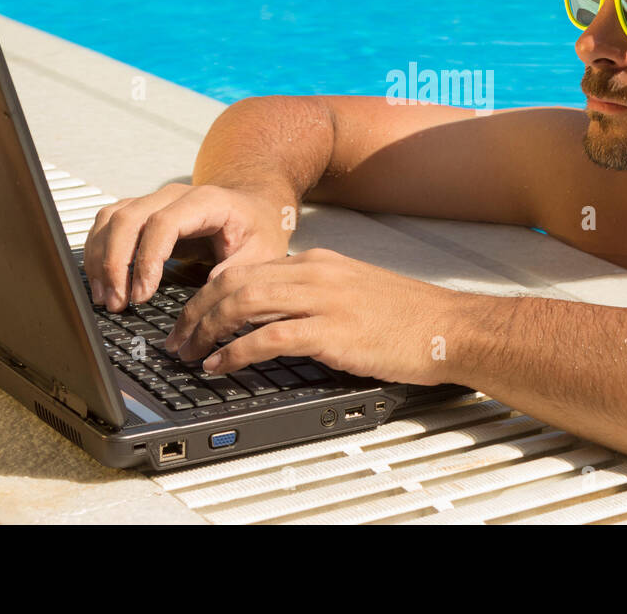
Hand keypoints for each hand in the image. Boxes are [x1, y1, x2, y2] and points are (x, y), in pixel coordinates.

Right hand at [83, 182, 291, 310]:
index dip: (147, 259)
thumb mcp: (263, 251)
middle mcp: (174, 195)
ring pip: (112, 218)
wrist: (254, 207)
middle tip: (117, 302)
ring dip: (100, 258)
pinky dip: (98, 251)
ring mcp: (155, 201)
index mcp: (206, 202)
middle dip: (115, 262)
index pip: (163, 223)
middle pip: (128, 218)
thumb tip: (207, 289)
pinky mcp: (143, 212)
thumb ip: (237, 269)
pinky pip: (109, 223)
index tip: (142, 294)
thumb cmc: (258, 228)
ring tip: (105, 297)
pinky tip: (102, 281)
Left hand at [163, 248, 465, 385]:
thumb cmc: (408, 318)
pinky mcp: (332, 331)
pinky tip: (221, 365)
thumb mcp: (354, 292)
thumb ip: (314, 296)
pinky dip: (237, 352)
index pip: (246, 269)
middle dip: (195, 311)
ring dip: (206, 329)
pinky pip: (269, 337)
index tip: (191, 316)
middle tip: (176, 338)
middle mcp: (315, 273)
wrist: (449, 327)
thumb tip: (273, 317)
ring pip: (243, 303)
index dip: (208, 293)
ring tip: (188, 352)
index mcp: (318, 261)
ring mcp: (323, 299)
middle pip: (234, 282)